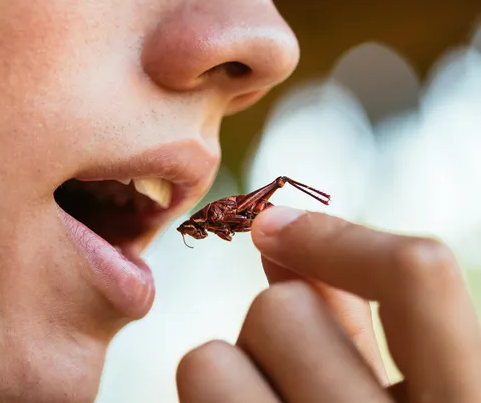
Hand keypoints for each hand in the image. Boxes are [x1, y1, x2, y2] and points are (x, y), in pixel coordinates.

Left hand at [176, 207, 480, 401]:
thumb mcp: (377, 387)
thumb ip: (345, 316)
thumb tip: (276, 228)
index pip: (416, 273)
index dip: (337, 237)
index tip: (271, 225)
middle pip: (278, 307)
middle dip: (272, 326)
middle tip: (285, 374)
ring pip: (210, 357)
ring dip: (229, 368)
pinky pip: (193, 384)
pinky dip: (204, 395)